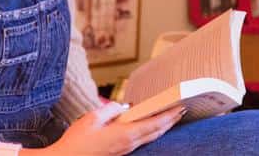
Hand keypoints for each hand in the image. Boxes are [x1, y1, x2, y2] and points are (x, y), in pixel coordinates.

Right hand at [41, 101, 185, 155]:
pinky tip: (150, 128)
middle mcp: (128, 144)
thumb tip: (122, 108)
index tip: (180, 108)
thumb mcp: (92, 118)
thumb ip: (110, 110)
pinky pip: (140, 141)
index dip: (168, 116)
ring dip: (161, 127)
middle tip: (181, 110)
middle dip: (169, 121)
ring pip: (149, 138)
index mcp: (124, 134)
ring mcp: (124, 150)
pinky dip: (150, 133)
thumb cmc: (77, 141)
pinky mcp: (119, 152)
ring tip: (170, 118)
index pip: (153, 124)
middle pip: (155, 132)